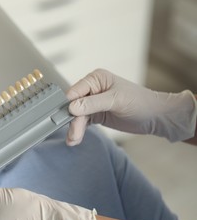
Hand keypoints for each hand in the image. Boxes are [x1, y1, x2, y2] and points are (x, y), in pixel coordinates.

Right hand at [65, 69, 196, 145]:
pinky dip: (79, 130)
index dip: (69, 104)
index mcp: (96, 79)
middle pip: (74, 105)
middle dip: (73, 120)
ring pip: (77, 115)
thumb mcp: (116, 101)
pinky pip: (83, 122)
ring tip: (73, 140)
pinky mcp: (96, 114)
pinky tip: (75, 139)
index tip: (65, 117)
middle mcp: (92, 89)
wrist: (155, 117)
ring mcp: (93, 102)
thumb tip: (72, 107)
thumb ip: (92, 103)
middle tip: (73, 135)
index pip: (75, 91)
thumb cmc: (140, 103)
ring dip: (74, 128)